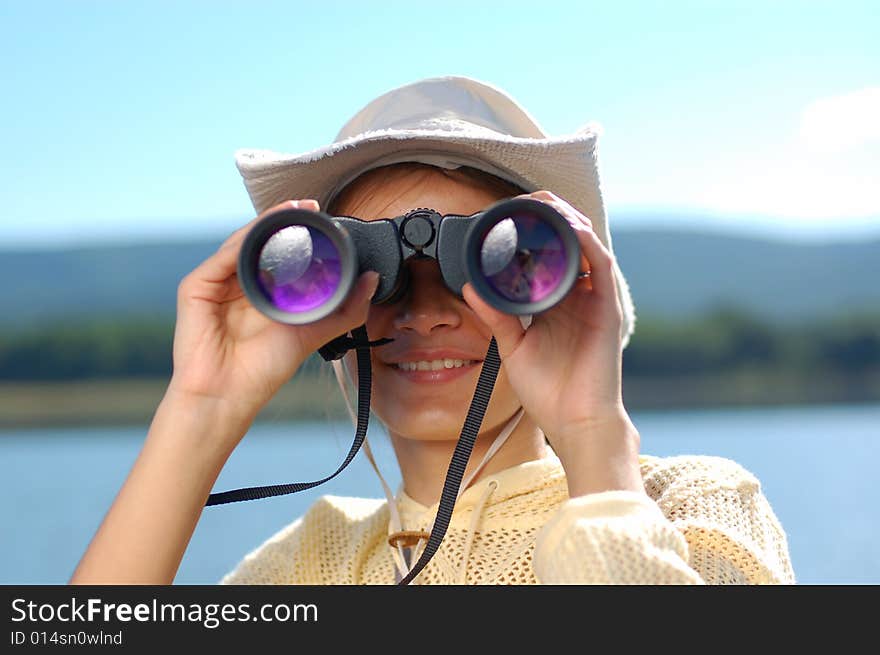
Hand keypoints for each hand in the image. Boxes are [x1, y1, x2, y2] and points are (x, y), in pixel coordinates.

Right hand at [166, 199, 379, 434]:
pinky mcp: (196, 287)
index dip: (299, 233)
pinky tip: (265, 232)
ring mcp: (215, 283)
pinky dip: (245, 241)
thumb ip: (345, 309)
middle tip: (311, 207)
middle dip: (285, 221)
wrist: (228, 395)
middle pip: (260, 241)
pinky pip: (223, 257)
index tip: (323, 218)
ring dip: (267, 223)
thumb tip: (371, 280)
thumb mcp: (314, 332)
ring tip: (294, 210)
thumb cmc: (263, 370)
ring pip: (243, 242)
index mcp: (261, 291)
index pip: (279, 252)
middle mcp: (238, 283)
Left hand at [462, 191, 641, 495]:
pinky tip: (570, 227)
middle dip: (548, 214)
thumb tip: (469, 289)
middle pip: (569, 240)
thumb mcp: (513, 345)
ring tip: (542, 204)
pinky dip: (587, 242)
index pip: (547, 252)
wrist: (574, 422)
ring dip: (567, 219)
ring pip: (587, 244)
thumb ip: (495, 315)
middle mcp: (578, 294)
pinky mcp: (608, 308)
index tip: (505, 215)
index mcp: (556, 300)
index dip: (531, 228)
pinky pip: (602, 265)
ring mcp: (595, 299)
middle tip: (522, 202)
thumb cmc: (548, 389)